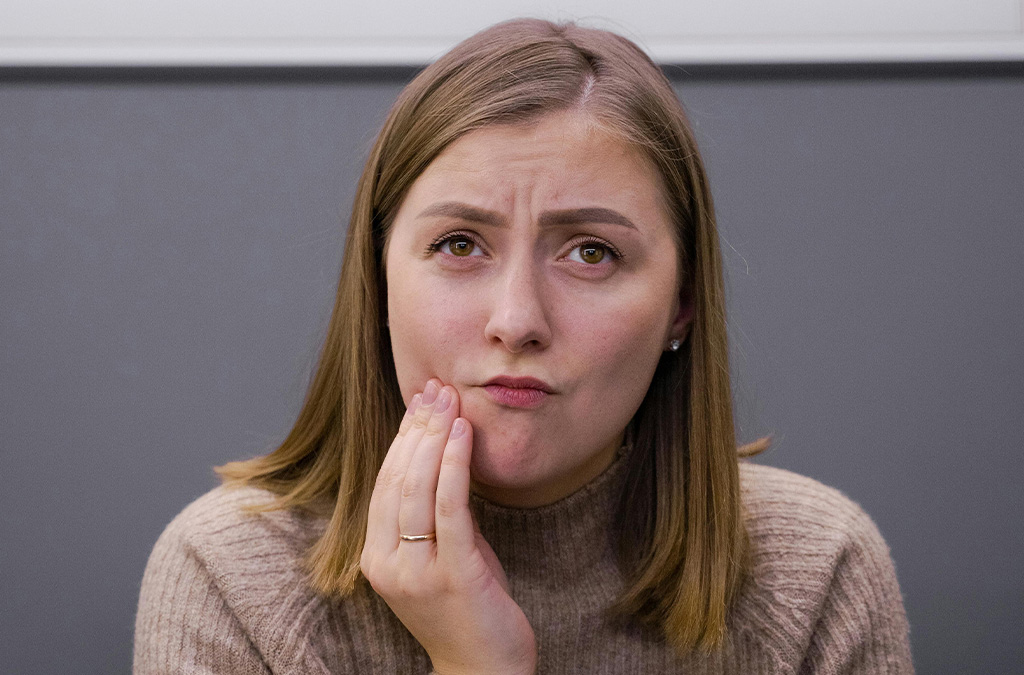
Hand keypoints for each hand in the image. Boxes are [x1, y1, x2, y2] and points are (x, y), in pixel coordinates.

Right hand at [360, 379, 536, 674]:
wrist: (484, 670)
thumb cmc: (467, 610)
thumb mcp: (441, 556)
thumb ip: (436, 515)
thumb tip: (445, 457)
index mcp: (377, 558)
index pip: (384, 484)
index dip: (401, 439)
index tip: (419, 401)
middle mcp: (388, 563)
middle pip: (397, 480)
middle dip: (417, 428)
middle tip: (435, 389)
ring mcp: (417, 571)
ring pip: (417, 489)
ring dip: (434, 438)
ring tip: (449, 402)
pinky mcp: (453, 574)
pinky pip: (450, 510)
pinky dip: (454, 466)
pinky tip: (462, 435)